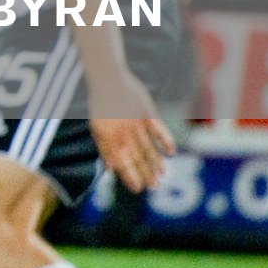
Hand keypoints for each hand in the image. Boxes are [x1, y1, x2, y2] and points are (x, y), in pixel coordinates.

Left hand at [87, 72, 174, 193]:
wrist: (108, 78)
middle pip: (137, 156)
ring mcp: (137, 122)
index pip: (121, 161)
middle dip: (146, 173)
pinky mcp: (148, 112)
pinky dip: (165, 140)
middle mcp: (124, 131)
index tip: (137, 189)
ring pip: (149, 146)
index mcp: (110, 136)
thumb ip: (104, 148)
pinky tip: (171, 152)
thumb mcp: (96, 127)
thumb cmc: (101, 105)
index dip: (129, 175)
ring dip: (156, 162)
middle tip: (154, 187)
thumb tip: (111, 168)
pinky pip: (158, 129)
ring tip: (162, 175)